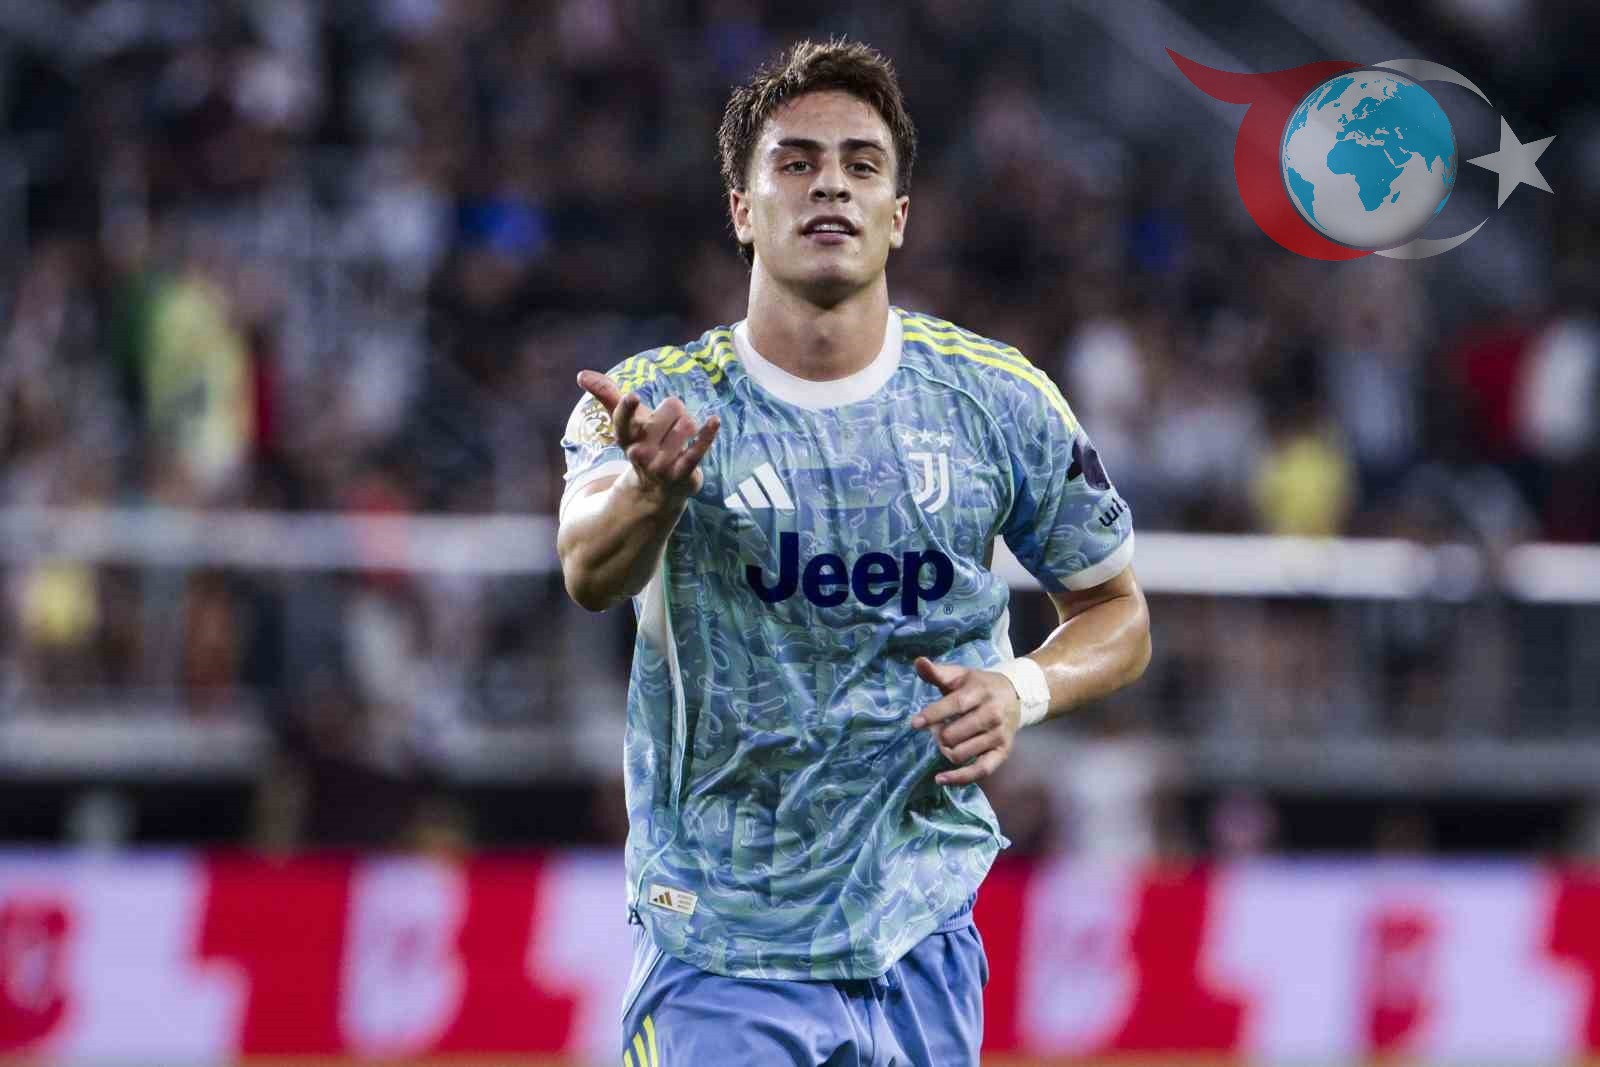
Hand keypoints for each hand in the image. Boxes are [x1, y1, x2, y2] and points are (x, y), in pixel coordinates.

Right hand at [577, 370, 720, 500]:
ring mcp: (662, 465)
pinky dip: (706, 434)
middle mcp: (640, 453)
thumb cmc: (643, 446)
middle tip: (671, 423)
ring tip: (683, 435)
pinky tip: (714, 420)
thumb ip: (608, 396)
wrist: (657, 492)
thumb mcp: (626, 423)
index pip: (623, 421)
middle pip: (670, 409)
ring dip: (691, 423)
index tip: (632, 396)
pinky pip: (696, 450)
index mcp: (626, 438)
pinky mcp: (683, 474)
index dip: (627, 409)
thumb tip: (581, 374)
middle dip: (676, 409)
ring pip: (687, 424)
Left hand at [910, 657, 1021, 785]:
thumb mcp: (960, 675)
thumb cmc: (979, 686)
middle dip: (938, 734)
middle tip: (936, 729)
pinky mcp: (1002, 752)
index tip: (915, 724)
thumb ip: (937, 672)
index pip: (954, 705)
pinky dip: (959, 778)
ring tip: (945, 741)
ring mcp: (998, 735)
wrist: (1016, 696)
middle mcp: (992, 714)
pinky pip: (980, 771)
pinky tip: (941, 779)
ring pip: (961, 753)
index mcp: (980, 692)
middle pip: (954, 734)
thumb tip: (918, 662)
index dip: (933, 715)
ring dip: (945, 750)